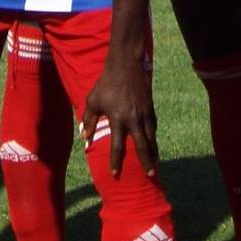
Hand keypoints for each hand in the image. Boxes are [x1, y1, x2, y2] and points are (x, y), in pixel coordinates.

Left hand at [81, 49, 157, 177]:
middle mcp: (134, 119)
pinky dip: (154, 137)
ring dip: (153, 152)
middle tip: (150, 175)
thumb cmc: (106, 82)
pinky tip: (154, 143)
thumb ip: (89, 120)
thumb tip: (86, 137)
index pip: (117, 146)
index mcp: (118, 119)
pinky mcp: (150, 107)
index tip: (115, 174)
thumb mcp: (93, 100)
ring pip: (151, 137)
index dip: (116, 162)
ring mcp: (144, 113)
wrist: (126, 65)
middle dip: (146, 162)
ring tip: (155, 164)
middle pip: (142, 146)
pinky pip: (153, 126)